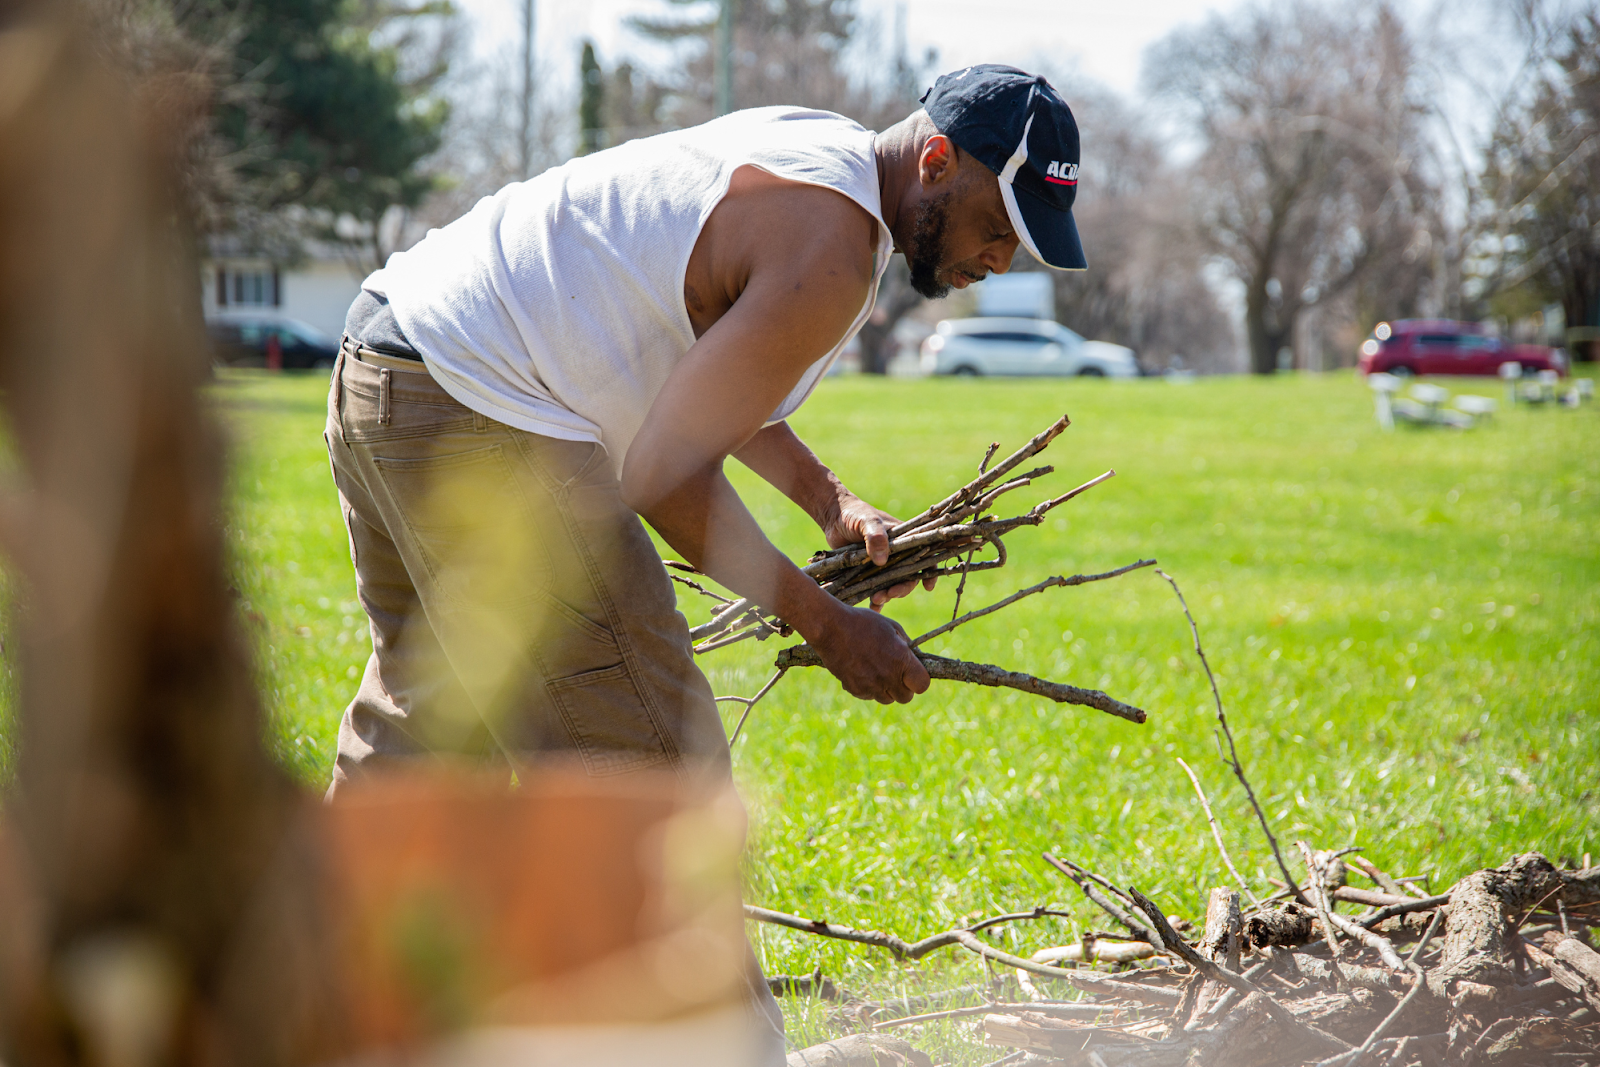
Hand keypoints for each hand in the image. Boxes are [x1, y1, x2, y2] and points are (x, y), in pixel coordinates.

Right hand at [809, 601, 931, 703]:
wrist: (830, 627)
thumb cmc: (863, 622)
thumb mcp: (891, 627)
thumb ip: (907, 645)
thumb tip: (917, 658)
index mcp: (901, 659)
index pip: (922, 685)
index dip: (918, 680)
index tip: (912, 674)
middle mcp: (888, 676)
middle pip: (905, 698)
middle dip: (902, 688)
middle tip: (894, 674)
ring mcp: (871, 685)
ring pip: (886, 699)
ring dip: (885, 689)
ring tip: (875, 670)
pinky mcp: (855, 689)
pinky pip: (868, 696)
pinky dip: (867, 688)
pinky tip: (860, 670)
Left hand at [820, 494, 937, 610]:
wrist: (832, 516)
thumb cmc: (854, 514)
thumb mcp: (866, 521)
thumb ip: (876, 537)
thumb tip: (882, 561)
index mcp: (903, 540)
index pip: (924, 556)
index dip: (929, 571)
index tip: (927, 586)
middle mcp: (896, 554)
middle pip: (907, 576)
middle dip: (901, 589)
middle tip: (888, 594)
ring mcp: (882, 565)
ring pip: (891, 585)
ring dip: (887, 596)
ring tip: (876, 600)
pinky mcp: (867, 572)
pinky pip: (875, 589)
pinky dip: (875, 600)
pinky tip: (872, 608)